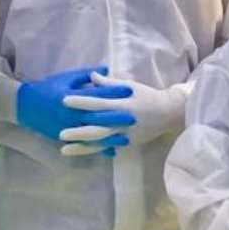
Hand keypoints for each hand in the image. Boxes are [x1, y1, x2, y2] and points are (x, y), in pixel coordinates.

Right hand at [16, 65, 133, 144]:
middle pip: (98, 116)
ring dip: (110, 138)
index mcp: (73, 97)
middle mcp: (71, 114)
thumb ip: (85, 74)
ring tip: (126, 140)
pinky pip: (85, 145)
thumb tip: (106, 69)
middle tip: (134, 118)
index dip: (114, 92)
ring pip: (93, 134)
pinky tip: (111, 153)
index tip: (130, 90)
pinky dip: (98, 149)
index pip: (97, 94)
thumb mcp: (65, 78)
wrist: (25, 106)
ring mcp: (68, 128)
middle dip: (116, 118)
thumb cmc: (47, 88)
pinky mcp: (65, 138)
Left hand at [61, 75, 187, 156]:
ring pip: (100, 143)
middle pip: (97, 128)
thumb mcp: (130, 86)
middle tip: (60, 133)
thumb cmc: (146, 96)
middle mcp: (123, 122)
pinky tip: (79, 153)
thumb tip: (91, 76)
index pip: (98, 103)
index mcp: (122, 105)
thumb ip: (109, 83)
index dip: (81, 102)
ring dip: (82, 147)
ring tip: (64, 149)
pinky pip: (107, 149)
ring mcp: (125, 136)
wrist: (168, 114)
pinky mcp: (127, 144)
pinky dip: (93, 151)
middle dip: (78, 131)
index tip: (64, 100)